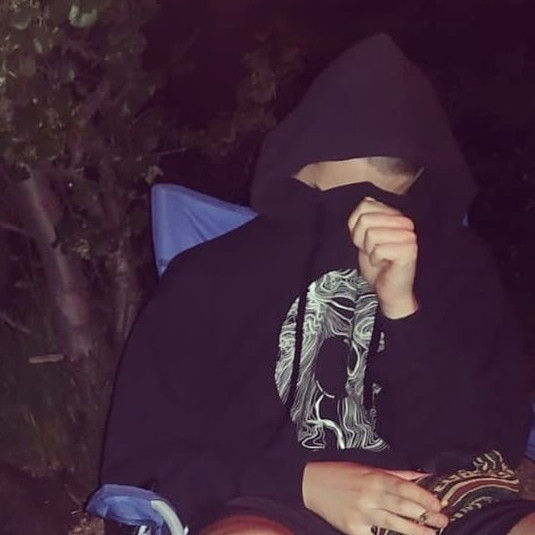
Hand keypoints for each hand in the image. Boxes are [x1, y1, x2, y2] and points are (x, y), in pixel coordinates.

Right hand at [303, 462, 447, 534]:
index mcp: (374, 477)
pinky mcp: (352, 529)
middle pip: (403, 506)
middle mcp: (369, 495)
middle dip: (425, 515)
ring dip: (415, 530)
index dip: (424, 497)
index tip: (439, 504)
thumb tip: (421, 475)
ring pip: (394, 524)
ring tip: (431, 534)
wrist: (311, 484)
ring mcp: (361, 514)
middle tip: (443, 520)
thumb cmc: (340, 473)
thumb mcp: (367, 468)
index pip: (405, 488)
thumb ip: (396, 474)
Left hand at [347, 197, 417, 318]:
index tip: (367, 241)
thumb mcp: (364, 238)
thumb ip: (364, 219)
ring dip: (369, 251)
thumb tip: (368, 199)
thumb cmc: (378, 265)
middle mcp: (405, 222)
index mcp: (395, 215)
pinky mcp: (409, 251)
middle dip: (361, 239)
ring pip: (371, 234)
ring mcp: (409, 236)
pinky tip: (385, 264)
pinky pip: (378, 250)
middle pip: (365, 219)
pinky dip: (376, 260)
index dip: (357, 226)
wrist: (389, 290)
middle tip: (373, 251)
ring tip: (379, 258)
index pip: (364, 205)